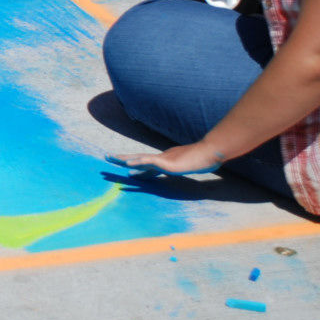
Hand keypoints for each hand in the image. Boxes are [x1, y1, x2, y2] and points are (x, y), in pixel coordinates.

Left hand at [105, 144, 224, 174]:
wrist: (213, 152)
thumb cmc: (206, 158)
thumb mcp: (192, 165)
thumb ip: (187, 166)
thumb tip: (189, 168)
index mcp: (166, 160)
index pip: (147, 163)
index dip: (135, 165)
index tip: (125, 168)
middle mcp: (162, 158)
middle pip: (138, 158)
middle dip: (122, 158)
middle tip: (107, 157)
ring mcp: (163, 159)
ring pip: (139, 158)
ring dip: (123, 158)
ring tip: (110, 158)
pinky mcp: (167, 162)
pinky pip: (149, 162)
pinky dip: (137, 163)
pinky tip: (127, 165)